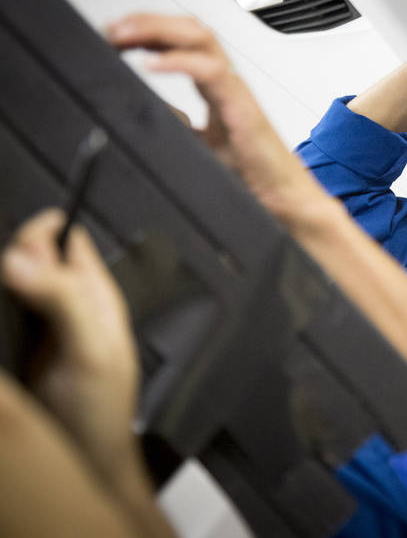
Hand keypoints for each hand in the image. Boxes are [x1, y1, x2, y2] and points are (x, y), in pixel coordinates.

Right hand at [0, 209, 137, 476]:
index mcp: (93, 295)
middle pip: (26, 260)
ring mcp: (36, 331)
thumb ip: (67, 302)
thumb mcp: (93, 352)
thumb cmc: (102, 413)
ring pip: (5, 290)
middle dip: (6, 260)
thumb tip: (23, 259)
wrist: (85, 466)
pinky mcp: (12, 354)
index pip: (65, 239)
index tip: (15, 252)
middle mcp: (64, 306)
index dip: (38, 234)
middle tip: (2, 288)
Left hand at [106, 14, 324, 220]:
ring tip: (125, 36)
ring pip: (201, 38)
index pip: (182, 41)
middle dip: (148, 21)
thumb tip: (144, 109)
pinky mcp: (240, 106)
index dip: (147, 31)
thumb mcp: (199, 143)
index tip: (114, 35)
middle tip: (113, 28)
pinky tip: (150, 64)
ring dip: (158, 30)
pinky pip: (209, 71)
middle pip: (190, 28)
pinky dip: (177, 62)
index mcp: (216, 85)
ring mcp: (234, 89)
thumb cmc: (251, 171)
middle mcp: (226, 80)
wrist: (281, 195)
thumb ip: (176, 122)